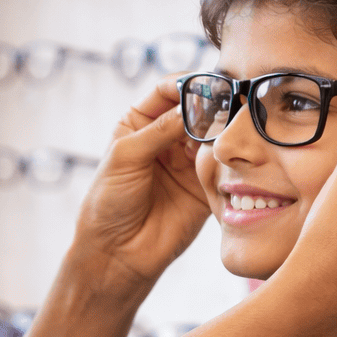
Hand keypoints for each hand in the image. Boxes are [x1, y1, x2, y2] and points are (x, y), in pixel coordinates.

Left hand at [71, 77, 212, 297]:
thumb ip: (158, 130)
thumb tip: (193, 104)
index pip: (169, 90)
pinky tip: (227, 157)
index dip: (187, 83)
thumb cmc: (108, 203)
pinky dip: (228, 157)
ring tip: (226, 129)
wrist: (117, 253)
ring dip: (222, 129)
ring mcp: (188, 160)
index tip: (205, 84)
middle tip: (224, 104)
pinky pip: (223, 164)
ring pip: (214, 133)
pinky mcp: (205, 185)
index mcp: (140, 123)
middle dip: (210, 104)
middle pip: (197, 108)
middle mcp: (167, 137)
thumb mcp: (125, 158)